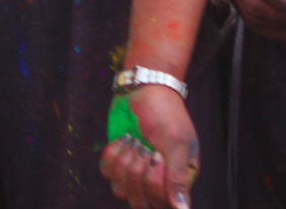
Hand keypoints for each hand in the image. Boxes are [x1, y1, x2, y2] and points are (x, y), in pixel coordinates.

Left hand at [100, 84, 197, 208]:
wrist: (144, 88)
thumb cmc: (166, 114)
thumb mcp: (176, 143)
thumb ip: (178, 177)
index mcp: (178, 179)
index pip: (162, 203)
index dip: (154, 182)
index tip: (156, 155)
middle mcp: (157, 180)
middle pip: (140, 202)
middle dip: (136, 172)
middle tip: (144, 147)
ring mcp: (136, 172)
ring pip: (120, 190)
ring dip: (124, 163)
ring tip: (134, 141)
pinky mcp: (118, 160)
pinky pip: (107, 173)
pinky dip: (112, 154)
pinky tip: (123, 138)